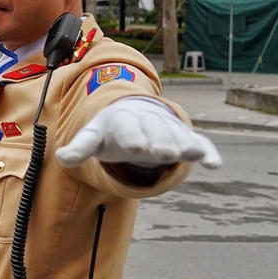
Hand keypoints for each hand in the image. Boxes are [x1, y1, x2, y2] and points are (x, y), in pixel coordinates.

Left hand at [56, 96, 221, 168]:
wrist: (133, 114)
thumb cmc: (110, 132)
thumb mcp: (93, 138)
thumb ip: (79, 149)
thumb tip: (62, 158)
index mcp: (122, 121)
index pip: (127, 128)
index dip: (132, 136)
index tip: (136, 147)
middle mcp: (148, 122)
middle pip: (155, 132)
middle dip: (159, 141)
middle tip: (162, 152)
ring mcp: (168, 129)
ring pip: (177, 136)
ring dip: (183, 144)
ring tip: (188, 154)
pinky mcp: (186, 138)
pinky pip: (200, 142)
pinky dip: (208, 151)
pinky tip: (215, 164)